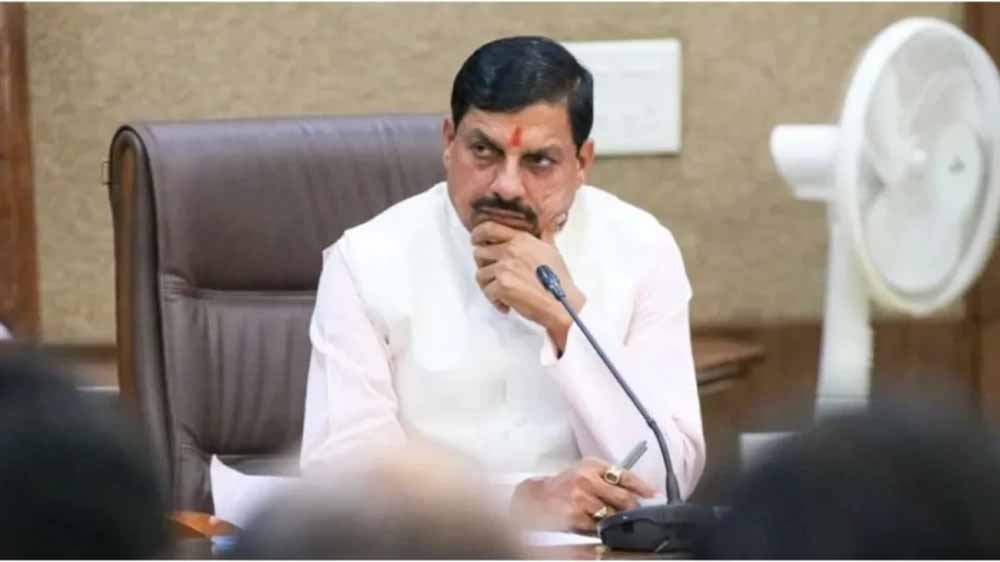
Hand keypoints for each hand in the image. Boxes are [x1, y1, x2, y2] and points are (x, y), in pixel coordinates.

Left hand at [471, 221, 585, 350]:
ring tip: (503, 294)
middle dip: (484, 266)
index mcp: (521, 239)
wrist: (561, 303)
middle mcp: (510, 250)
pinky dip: (495, 301)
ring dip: (489, 286)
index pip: (489, 228)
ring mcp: (505, 267)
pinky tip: (507, 305)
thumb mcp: (552, 251)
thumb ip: (544, 237)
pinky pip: (487, 292)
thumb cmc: (559, 280)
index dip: (477, 234)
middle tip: (494, 277)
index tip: (475, 241)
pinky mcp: (502, 285)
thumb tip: (549, 225)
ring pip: (480, 275)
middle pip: (479, 253)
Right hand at [510, 457, 655, 531]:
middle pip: (623, 498)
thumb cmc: (565, 485)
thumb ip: (609, 479)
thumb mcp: (586, 472)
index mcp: (592, 465)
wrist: (537, 496)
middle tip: (640, 512)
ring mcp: (581, 498)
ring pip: (612, 515)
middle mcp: (587, 479)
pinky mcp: (575, 515)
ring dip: (617, 520)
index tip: (655, 495)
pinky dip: (600, 528)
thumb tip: (638, 493)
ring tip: (612, 518)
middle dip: (634, 508)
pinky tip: (596, 524)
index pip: (625, 475)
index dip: (643, 487)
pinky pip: (597, 526)